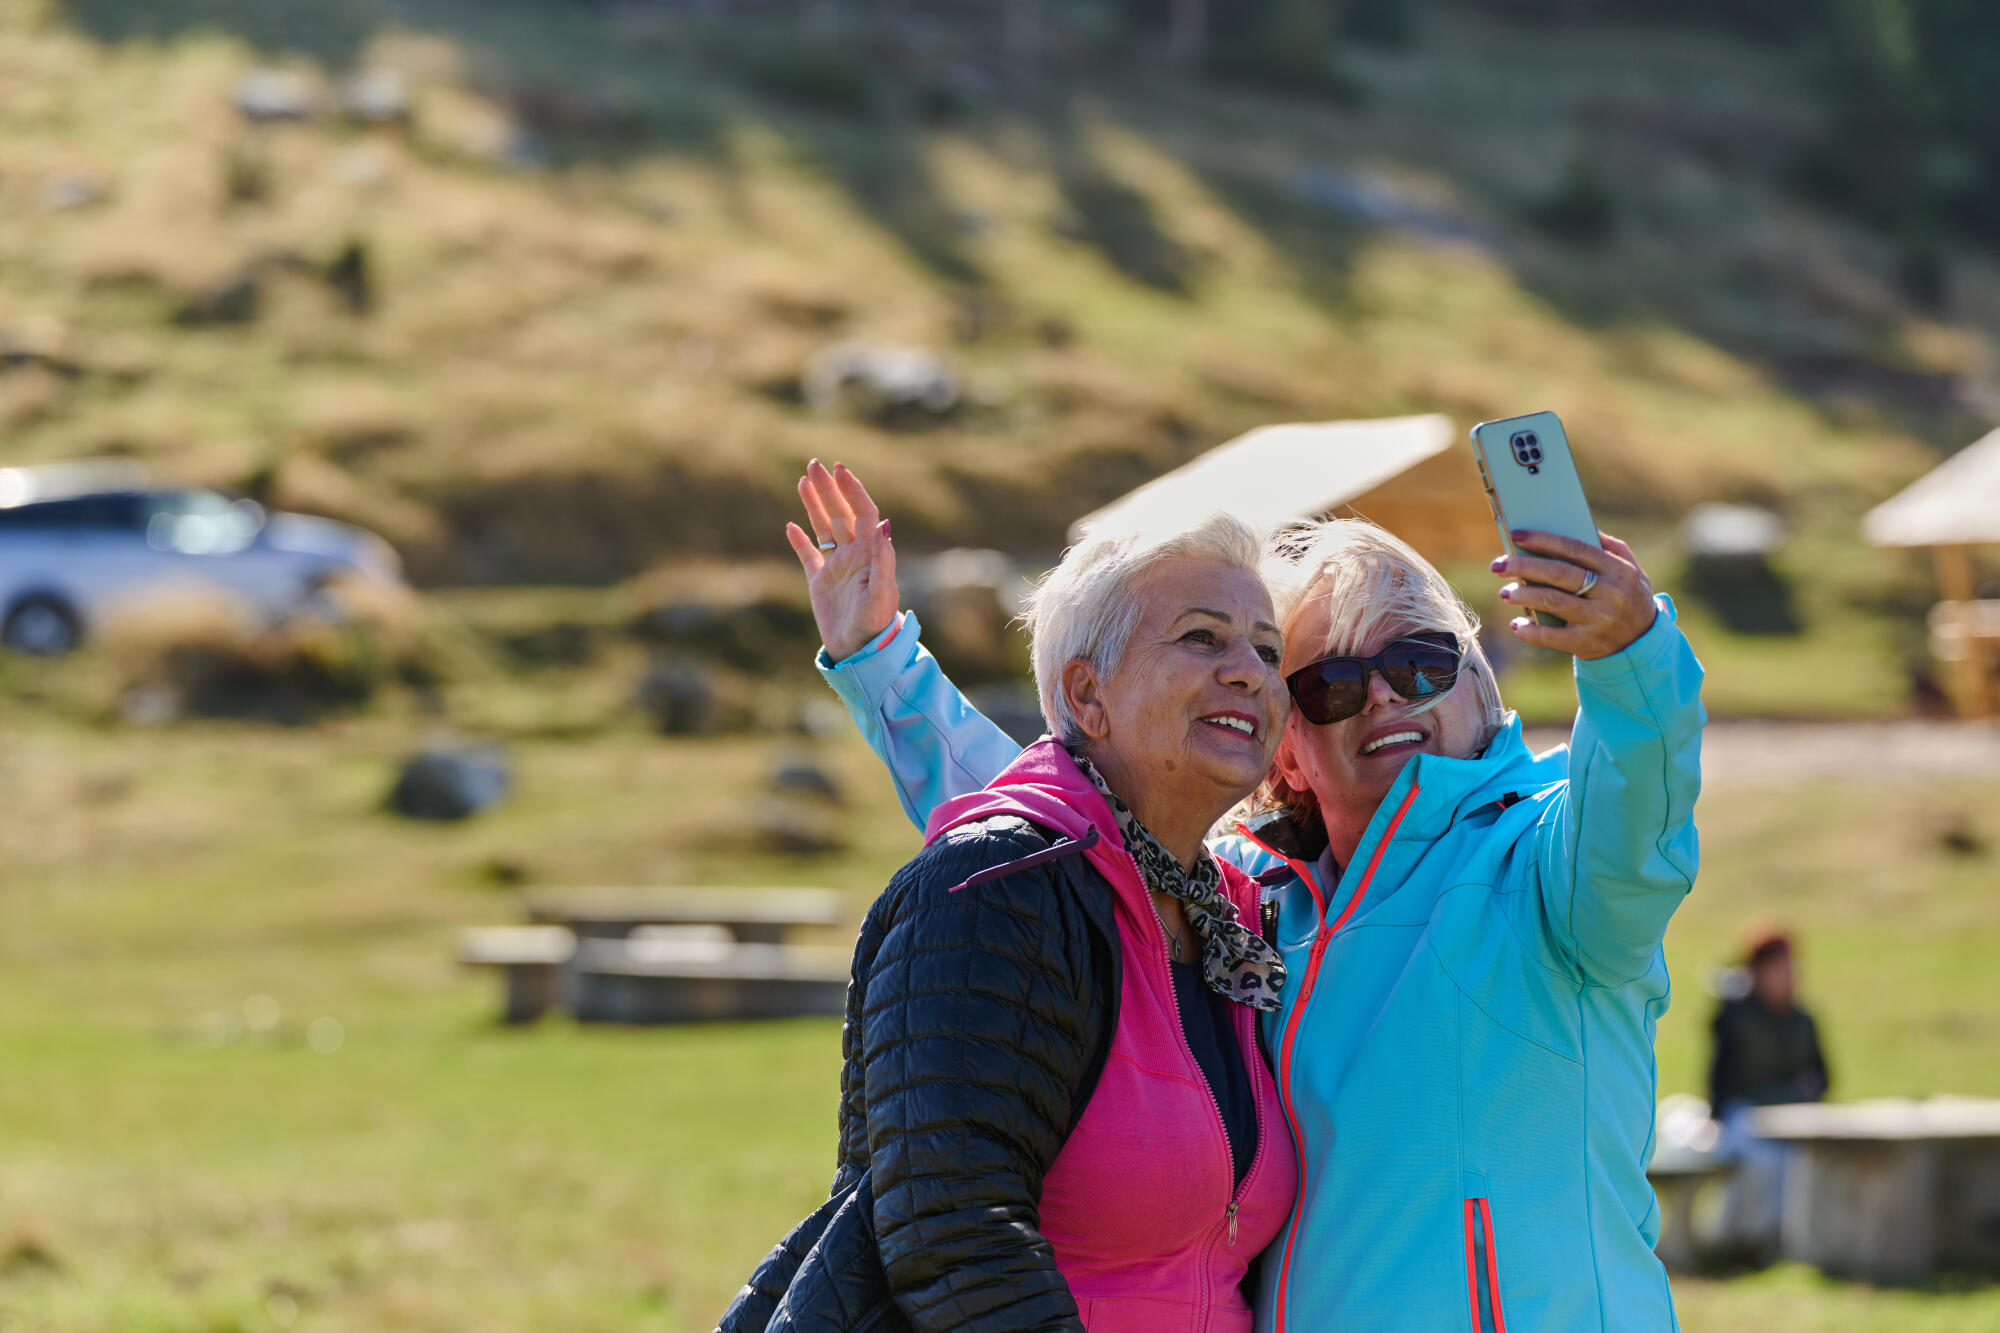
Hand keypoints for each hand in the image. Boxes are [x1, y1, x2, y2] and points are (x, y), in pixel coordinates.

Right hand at [785, 459, 899, 662]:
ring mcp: (835, 567)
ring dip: (814, 504)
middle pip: (840, 513)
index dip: (852, 490)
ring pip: (823, 527)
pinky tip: (790, 526)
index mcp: (869, 553)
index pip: (862, 512)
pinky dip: (799, 540)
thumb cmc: (876, 625)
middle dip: (829, 488)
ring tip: (803, 480)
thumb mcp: (882, 595)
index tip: (840, 470)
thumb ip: (883, 562)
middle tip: (815, 464)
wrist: (860, 651)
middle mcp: (853, 555)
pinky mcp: (819, 582)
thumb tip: (884, 527)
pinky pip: (808, 555)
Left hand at [1492, 530, 1656, 659]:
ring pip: (1552, 602)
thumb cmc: (1628, 598)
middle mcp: (1609, 593)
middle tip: (1499, 565)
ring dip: (1523, 595)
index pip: (1576, 549)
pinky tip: (1517, 624)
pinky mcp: (1586, 644)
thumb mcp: (1631, 570)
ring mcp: (1598, 620)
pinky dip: (1530, 631)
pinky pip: (1551, 637)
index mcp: (1617, 570)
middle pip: (1559, 574)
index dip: (1544, 540)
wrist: (1642, 644)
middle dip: (1524, 566)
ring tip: (1505, 592)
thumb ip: (1609, 547)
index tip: (1517, 535)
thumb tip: (1577, 525)